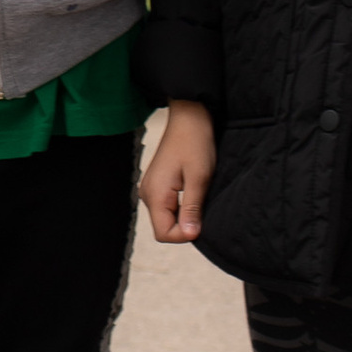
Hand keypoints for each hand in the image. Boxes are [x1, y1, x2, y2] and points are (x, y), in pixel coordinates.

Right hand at [140, 99, 213, 242]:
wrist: (188, 117)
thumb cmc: (195, 142)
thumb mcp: (199, 177)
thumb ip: (192, 208)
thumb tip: (191, 235)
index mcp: (155, 194)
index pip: (164, 234)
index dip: (185, 234)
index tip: (203, 219)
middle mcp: (148, 194)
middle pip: (164, 228)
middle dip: (186, 224)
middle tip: (203, 203)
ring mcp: (151, 189)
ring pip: (167, 218)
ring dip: (185, 214)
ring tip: (198, 193)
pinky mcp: (157, 185)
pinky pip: (168, 206)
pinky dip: (182, 206)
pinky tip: (193, 189)